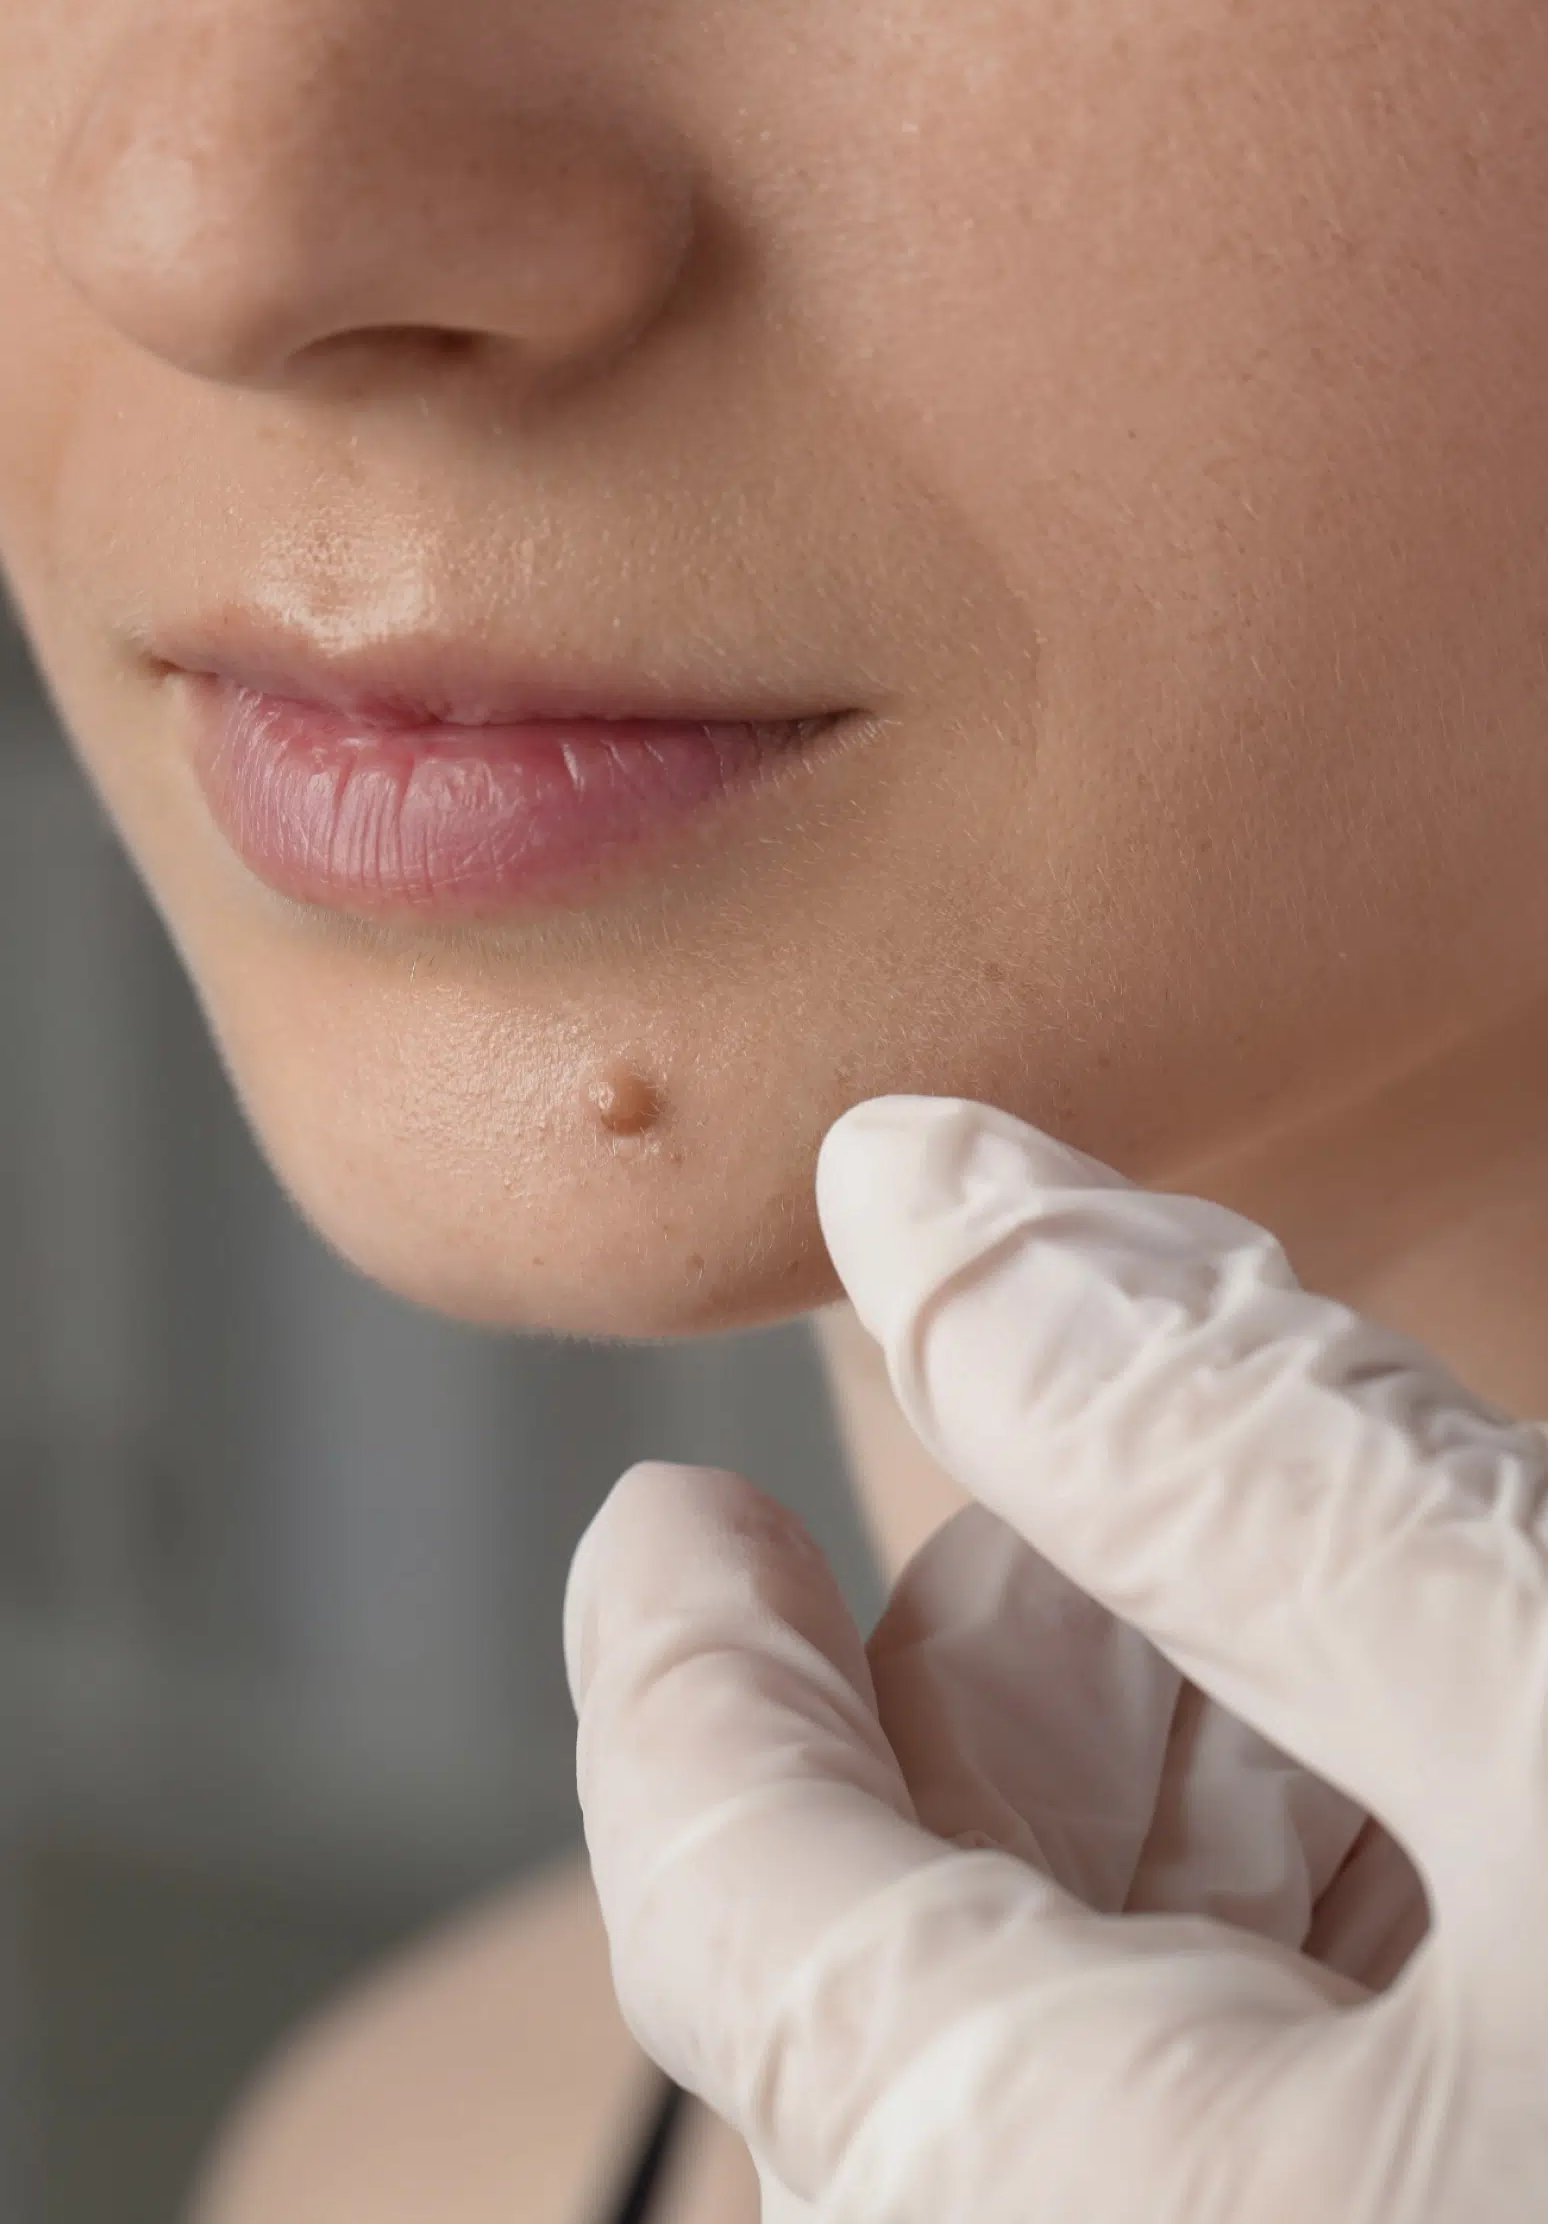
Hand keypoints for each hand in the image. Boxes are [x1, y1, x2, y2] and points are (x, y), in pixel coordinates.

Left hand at [566, 1096, 1547, 2221]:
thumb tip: (931, 1192)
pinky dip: (1316, 1911)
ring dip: (1203, 1767)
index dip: (683, 1649)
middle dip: (1027, 1657)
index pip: (715, 1882)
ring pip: (1097, 2017)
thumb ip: (1224, 1464)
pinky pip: (1253, 2111)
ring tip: (1362, 1579)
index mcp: (1056, 2204)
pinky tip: (1444, 1771)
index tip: (675, 1516)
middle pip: (909, 1926)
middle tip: (1141, 1466)